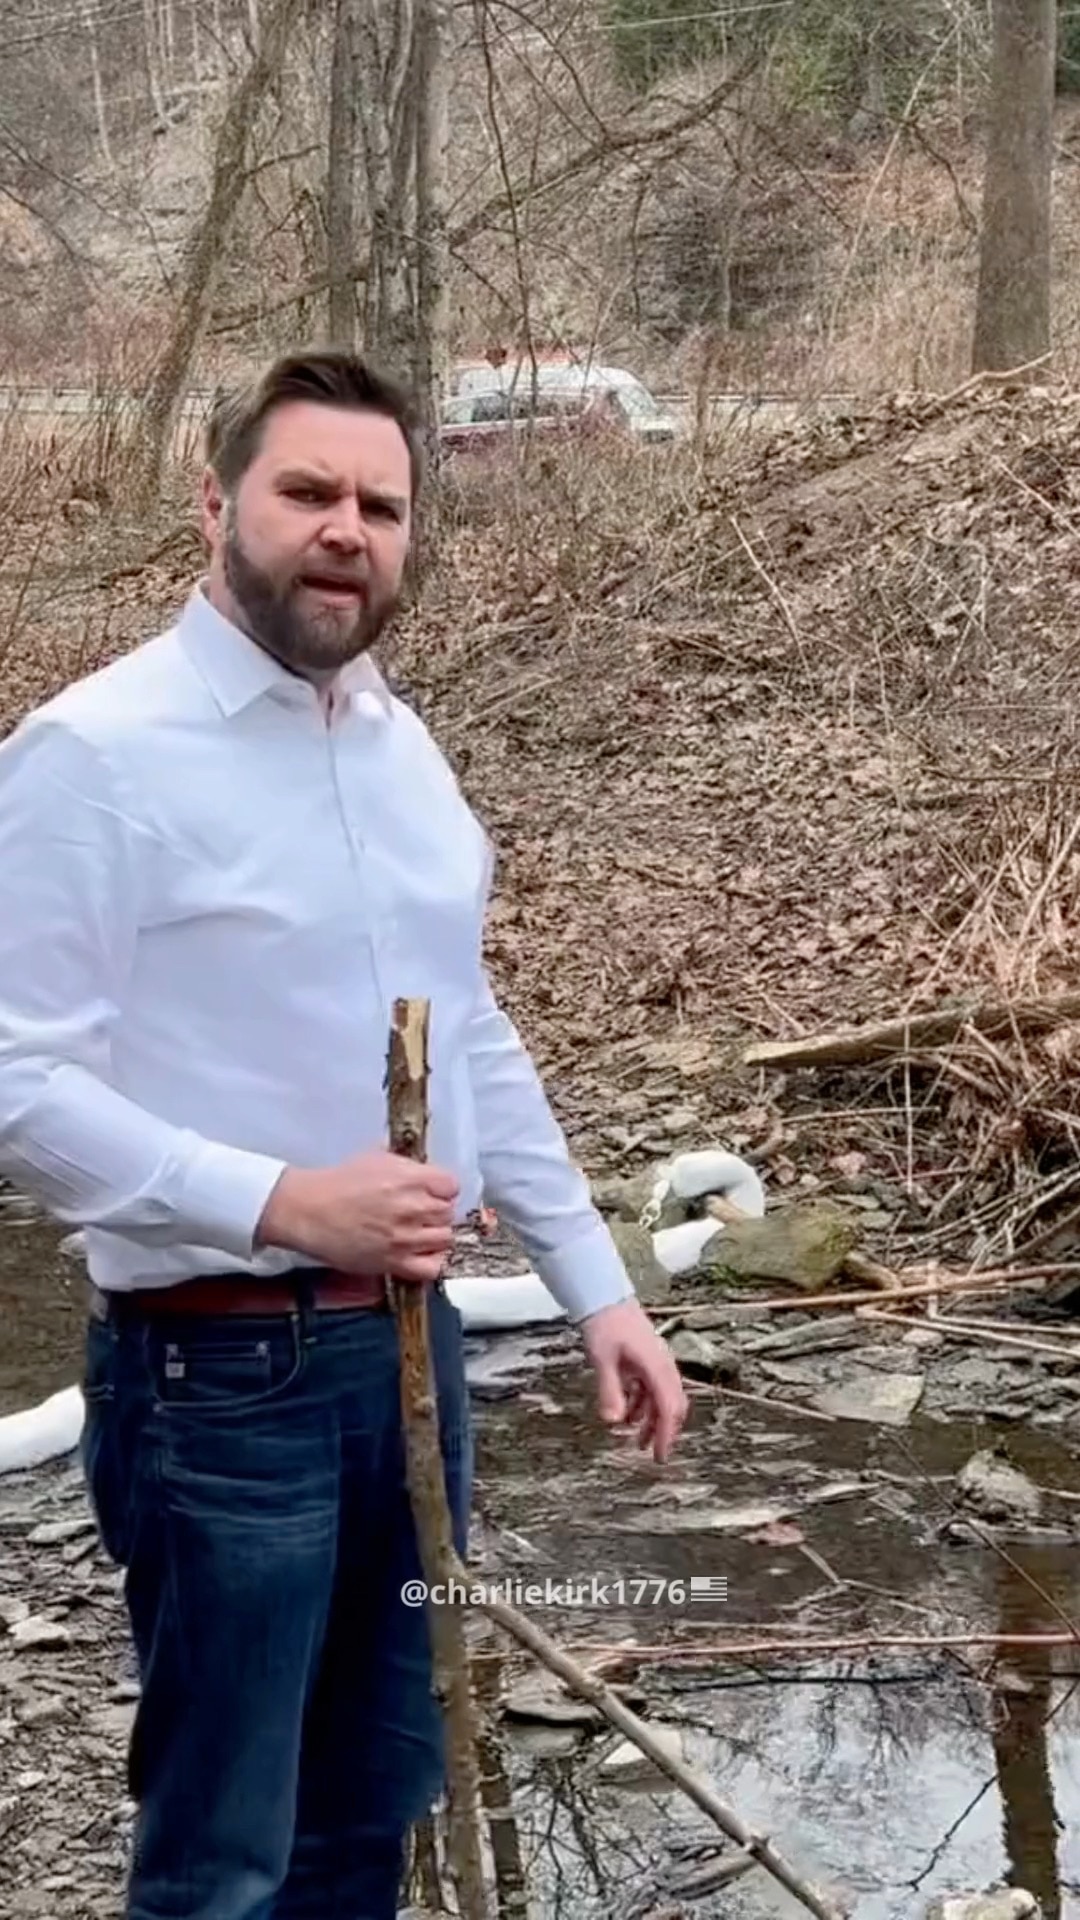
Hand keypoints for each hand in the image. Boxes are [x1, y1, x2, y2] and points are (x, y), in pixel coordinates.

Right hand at [256, 1150, 459, 1281]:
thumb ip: (406, 1165)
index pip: (452, 1186)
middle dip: (438, 1212)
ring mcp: (405, 1237)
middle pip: (449, 1213)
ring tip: (420, 1233)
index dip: (443, 1189)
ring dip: (436, 1235)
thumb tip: (423, 1170)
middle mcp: (412, 1208)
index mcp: (409, 1178)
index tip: (434, 1192)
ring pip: (445, 1239)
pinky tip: (420, 1254)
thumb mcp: (375, 1158)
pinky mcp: (394, 1262)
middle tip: (423, 1213)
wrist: (309, 1211)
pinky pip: (432, 1268)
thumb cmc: (337, 1183)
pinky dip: (432, 1262)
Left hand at [579, 1299, 688, 1461]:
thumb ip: (610, 1391)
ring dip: (652, 1420)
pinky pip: (650, 1388)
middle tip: (655, 1454)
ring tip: (637, 1441)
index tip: (660, 1456)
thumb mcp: (603, 1360)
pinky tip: (628, 1416)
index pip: (668, 1408)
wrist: (604, 1297)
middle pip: (672, 1405)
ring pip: (661, 1398)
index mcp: (656, 1367)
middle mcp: (662, 1366)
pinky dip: (643, 1405)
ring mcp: (656, 1362)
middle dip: (665, 1430)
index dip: (666, 1434)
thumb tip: (614, 1422)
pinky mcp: (646, 1359)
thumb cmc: (605, 1325)